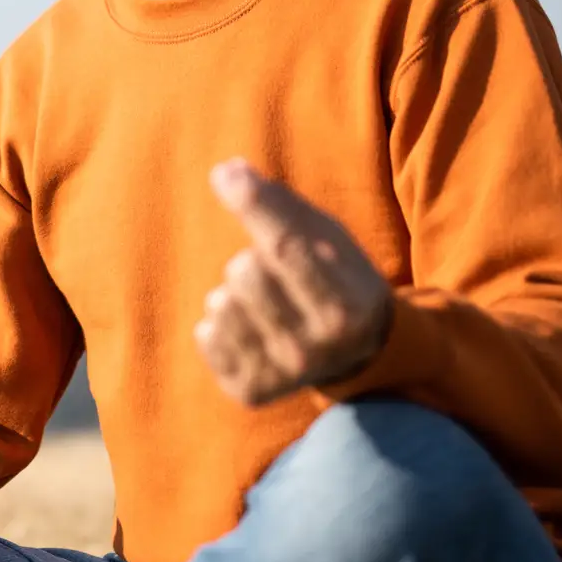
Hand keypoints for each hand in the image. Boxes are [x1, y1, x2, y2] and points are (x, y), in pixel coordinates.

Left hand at [195, 158, 393, 406]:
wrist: (356, 355)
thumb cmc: (336, 279)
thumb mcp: (328, 238)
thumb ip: (280, 205)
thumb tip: (226, 171)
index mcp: (347, 309)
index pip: (288, 248)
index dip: (254, 206)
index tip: (225, 176)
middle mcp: (316, 350)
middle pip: (245, 273)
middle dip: (251, 259)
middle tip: (276, 276)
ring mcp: (281, 375)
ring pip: (220, 302)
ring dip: (234, 293)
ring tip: (265, 306)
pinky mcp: (250, 391)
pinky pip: (205, 333)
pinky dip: (218, 323)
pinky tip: (250, 330)